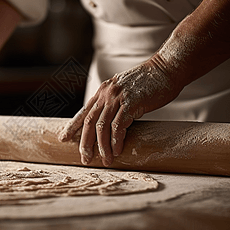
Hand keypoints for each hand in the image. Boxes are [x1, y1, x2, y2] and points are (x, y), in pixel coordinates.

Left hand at [58, 61, 182, 166]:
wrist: (167, 68)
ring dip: (102, 146)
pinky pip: (118, 125)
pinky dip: (116, 140)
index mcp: (103, 91)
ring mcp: (118, 98)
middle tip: (85, 159)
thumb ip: (116, 103)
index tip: (63, 138)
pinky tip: (117, 150)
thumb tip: (111, 124)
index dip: (73, 126)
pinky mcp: (131, 103)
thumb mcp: (125, 91)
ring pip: (102, 126)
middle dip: (85, 143)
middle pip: (89, 122)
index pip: (84, 112)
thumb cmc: (149, 83)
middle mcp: (106, 94)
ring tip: (106, 160)